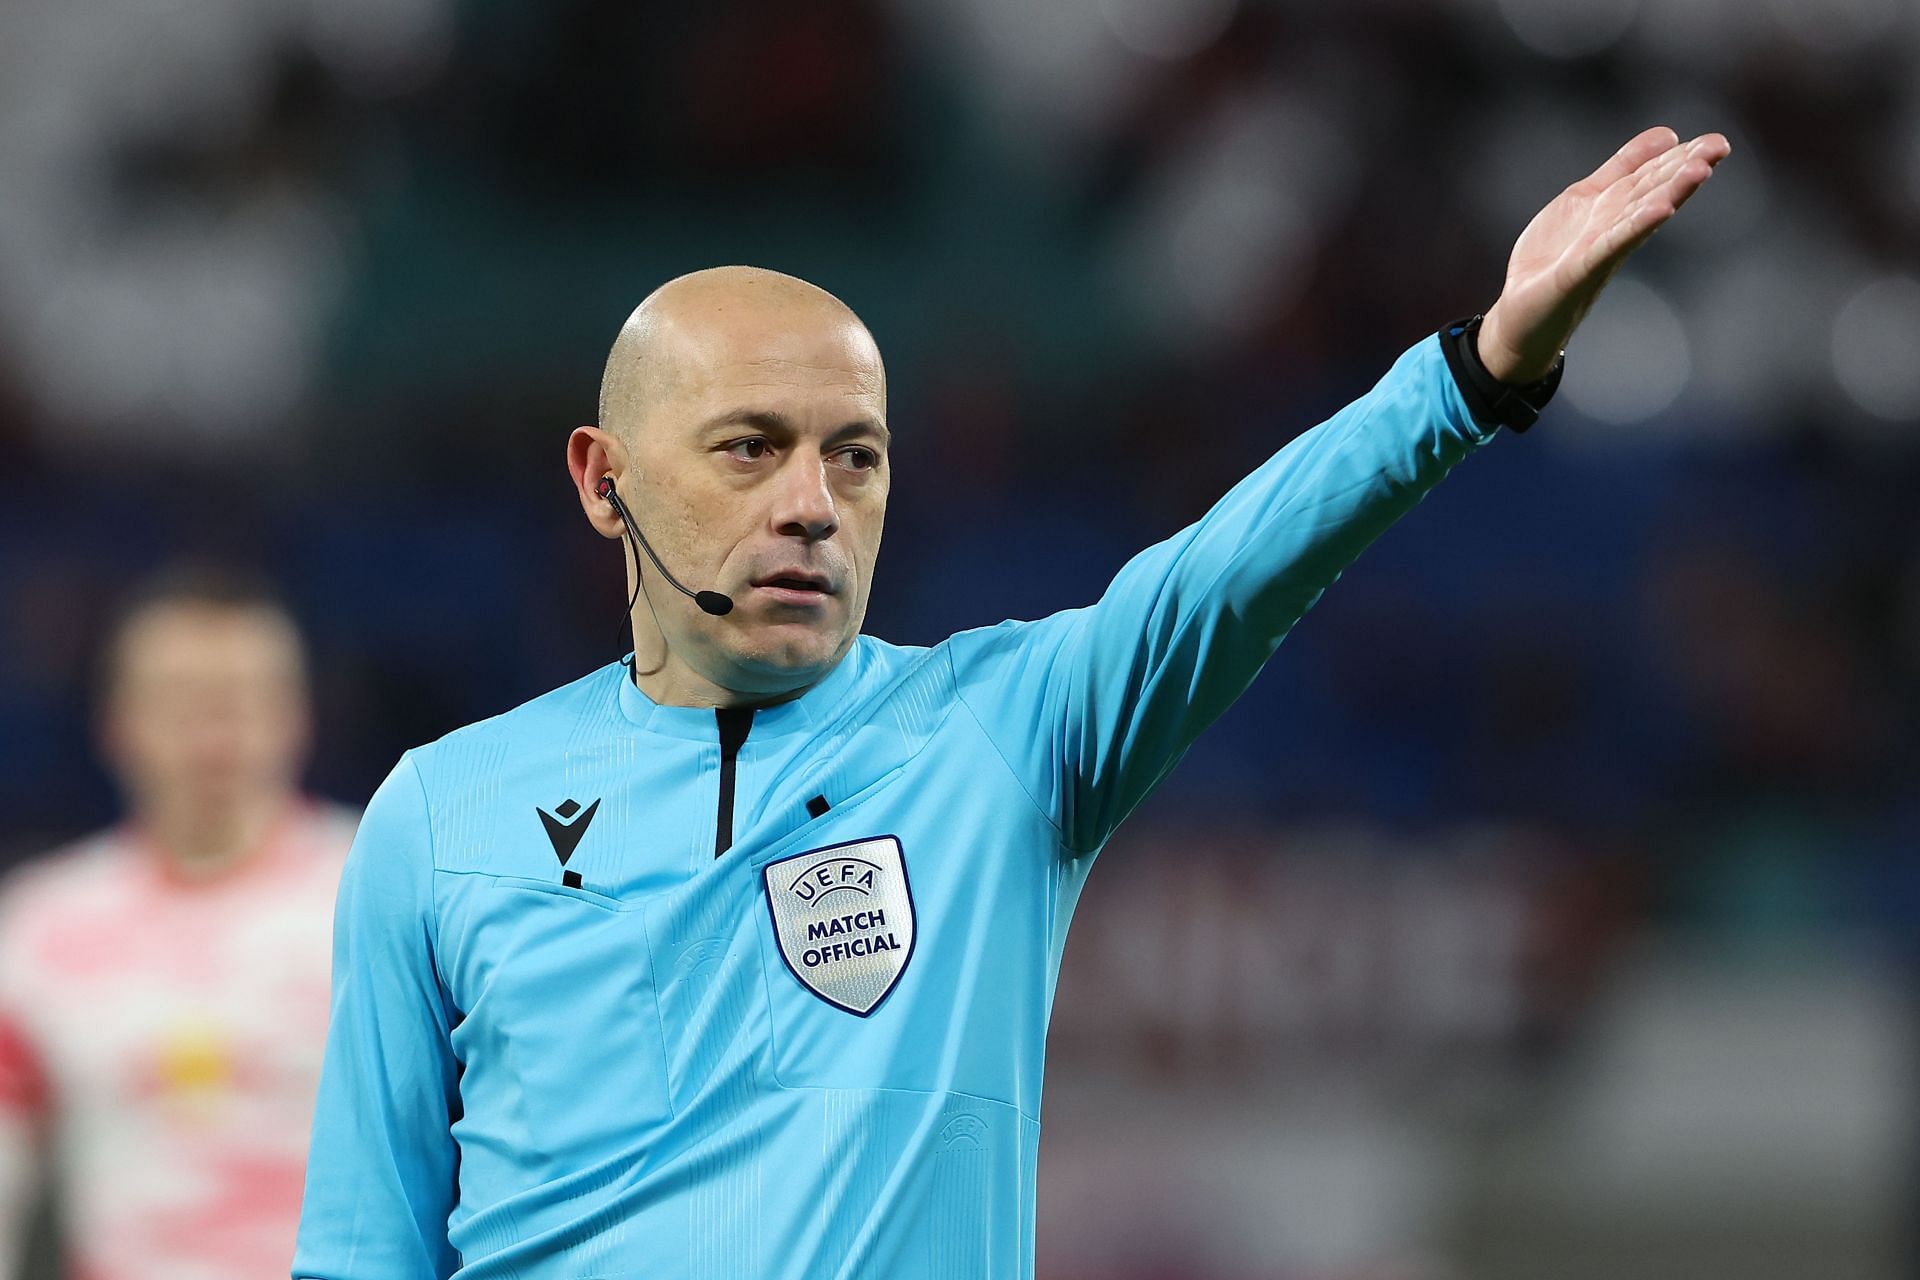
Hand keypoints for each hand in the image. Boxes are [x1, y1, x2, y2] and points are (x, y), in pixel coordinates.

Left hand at [1478, 127, 1731, 384]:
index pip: (1652, 177)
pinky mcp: (1580, 270)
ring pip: (1640, 216)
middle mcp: (1614, 227)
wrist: (1521, 308)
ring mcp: (1600, 249)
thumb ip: (1623, 168)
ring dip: (1671, 193)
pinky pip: (1611, 245)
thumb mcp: (1587, 197)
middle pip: (1653, 192)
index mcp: (1615, 207)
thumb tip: (1669, 135)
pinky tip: (1660, 210)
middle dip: (1685, 170)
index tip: (1717, 141)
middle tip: (1720, 147)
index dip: (1682, 158)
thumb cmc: (1555, 255)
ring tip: (1700, 171)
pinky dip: (1635, 226)